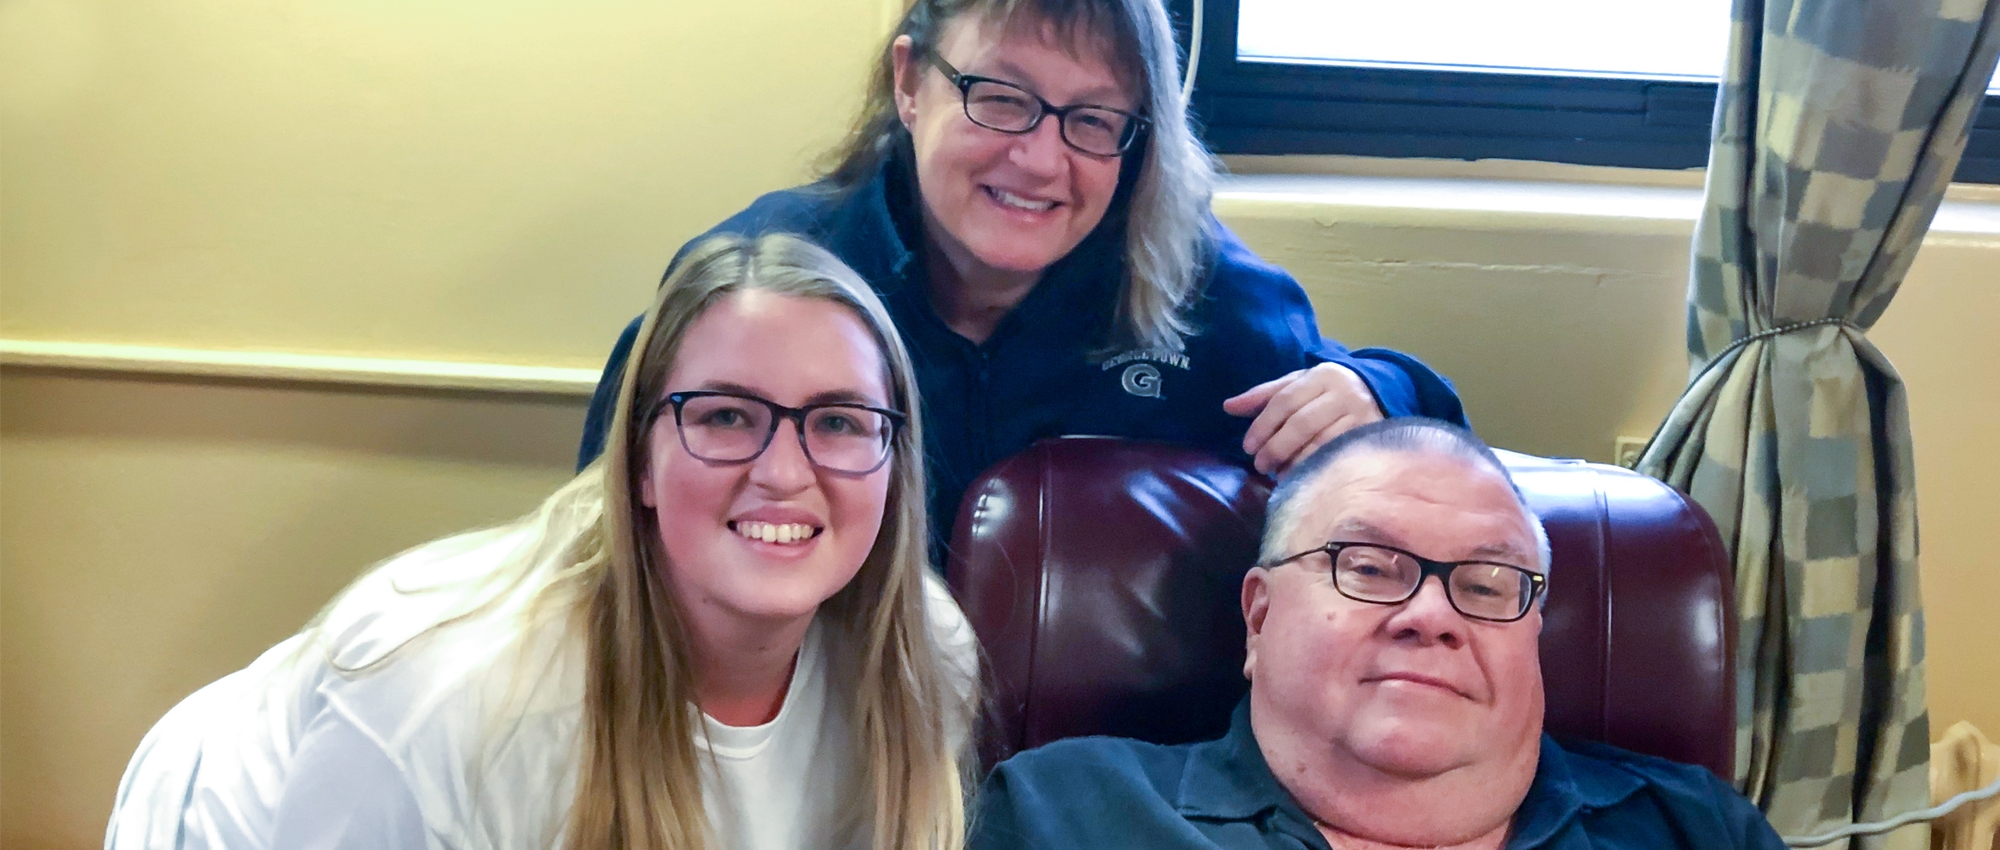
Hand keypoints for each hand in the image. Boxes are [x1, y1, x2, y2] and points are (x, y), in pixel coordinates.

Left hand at [1222, 363, 1383, 474]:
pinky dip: (1317, 468)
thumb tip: (1228, 407)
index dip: (1262, 425)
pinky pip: (1337, 456)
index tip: (1248, 447)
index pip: (1285, 400)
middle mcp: (1344, 392)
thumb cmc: (1327, 393)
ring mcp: (1361, 414)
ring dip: (1295, 462)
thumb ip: (1264, 396)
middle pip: (1301, 423)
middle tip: (1260, 465)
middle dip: (1276, 447)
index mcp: (1322, 375)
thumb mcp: (1298, 386)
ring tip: (1278, 474)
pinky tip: (1303, 477)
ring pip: (1320, 442)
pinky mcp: (1371, 436)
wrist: (1380, 394)